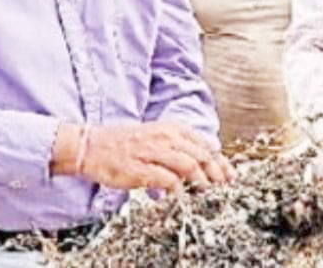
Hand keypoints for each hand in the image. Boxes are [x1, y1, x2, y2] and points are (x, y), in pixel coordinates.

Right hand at [51, 121, 236, 189]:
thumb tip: (202, 162)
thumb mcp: (157, 136)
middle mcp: (166, 137)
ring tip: (207, 189)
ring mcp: (153, 152)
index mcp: (172, 128)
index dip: (220, 161)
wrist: (92, 145)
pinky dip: (177, 188)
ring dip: (202, 179)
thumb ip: (178, 147)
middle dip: (217, 171)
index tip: (229, 174)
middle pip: (202, 155)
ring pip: (189, 164)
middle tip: (224, 184)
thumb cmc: (126, 143)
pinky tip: (180, 194)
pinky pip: (167, 179)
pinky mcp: (140, 168)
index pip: (205, 144)